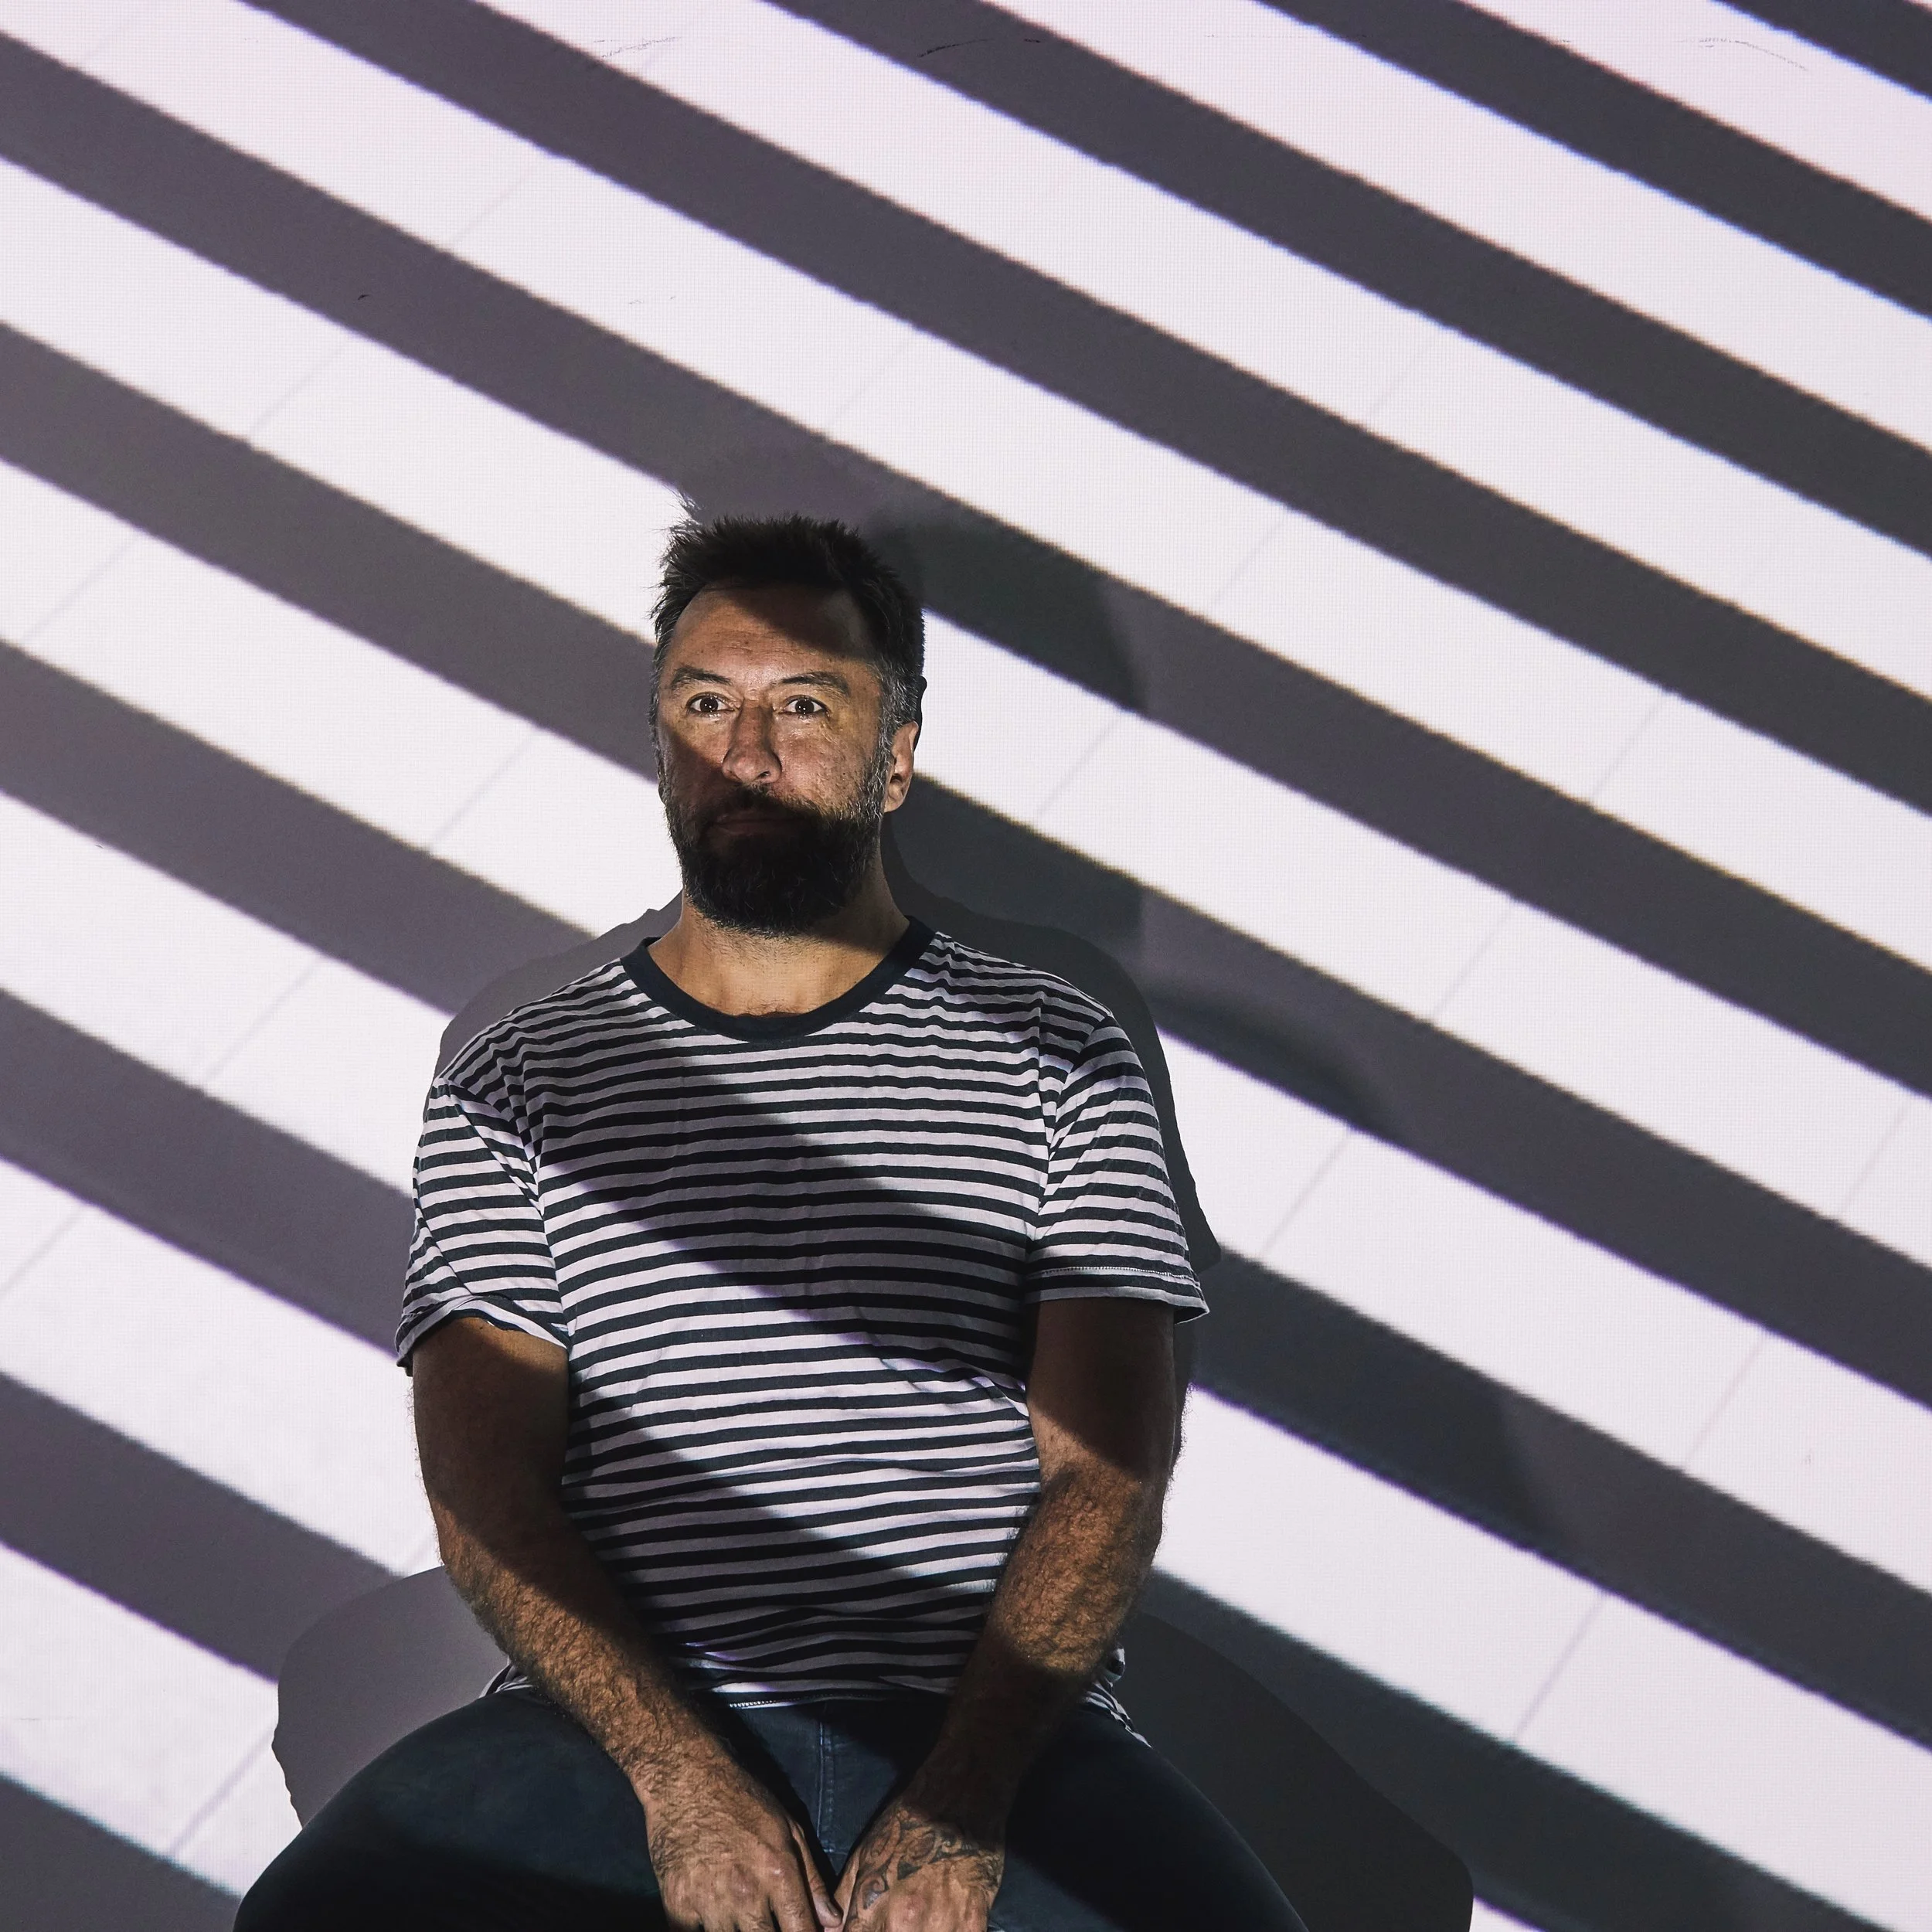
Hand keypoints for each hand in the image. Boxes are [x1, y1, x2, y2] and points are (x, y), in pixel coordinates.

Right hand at [642, 1747, 838, 1931]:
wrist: (686, 1778)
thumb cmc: (742, 1799)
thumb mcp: (788, 1829)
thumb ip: (812, 1881)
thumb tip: (833, 1924)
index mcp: (778, 1872)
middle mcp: (746, 1893)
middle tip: (766, 1925)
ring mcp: (708, 1902)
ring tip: (741, 1920)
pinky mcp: (676, 1905)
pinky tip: (712, 1921)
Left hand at [836, 1794, 1004, 1931]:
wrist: (957, 1797)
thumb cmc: (907, 1825)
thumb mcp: (864, 1855)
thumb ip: (844, 1900)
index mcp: (871, 1907)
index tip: (871, 1928)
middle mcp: (903, 1923)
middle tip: (900, 1919)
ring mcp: (940, 1926)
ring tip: (923, 1921)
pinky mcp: (973, 1925)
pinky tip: (945, 1923)